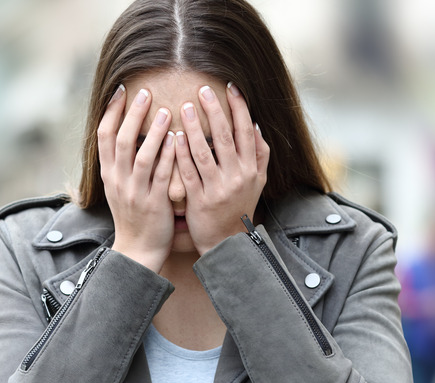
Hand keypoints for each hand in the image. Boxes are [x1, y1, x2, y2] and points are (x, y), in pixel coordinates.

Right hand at [98, 85, 175, 271]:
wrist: (138, 250)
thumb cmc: (133, 215)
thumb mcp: (119, 187)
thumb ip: (122, 162)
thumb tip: (127, 132)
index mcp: (108, 174)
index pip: (103, 136)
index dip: (111, 112)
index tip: (121, 91)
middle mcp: (118, 180)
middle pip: (121, 140)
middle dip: (132, 114)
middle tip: (145, 92)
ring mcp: (135, 192)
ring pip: (141, 156)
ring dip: (152, 131)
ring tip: (165, 111)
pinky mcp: (154, 203)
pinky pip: (161, 175)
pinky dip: (168, 156)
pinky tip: (176, 139)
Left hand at [175, 82, 268, 254]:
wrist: (227, 242)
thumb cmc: (240, 206)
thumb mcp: (258, 181)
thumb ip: (259, 154)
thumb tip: (255, 124)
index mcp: (251, 169)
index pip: (246, 132)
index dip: (239, 108)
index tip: (230, 87)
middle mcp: (237, 177)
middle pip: (225, 138)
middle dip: (214, 111)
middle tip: (202, 89)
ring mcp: (217, 189)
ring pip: (205, 153)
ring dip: (195, 128)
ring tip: (185, 107)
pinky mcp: (199, 200)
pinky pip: (189, 173)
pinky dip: (181, 154)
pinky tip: (174, 136)